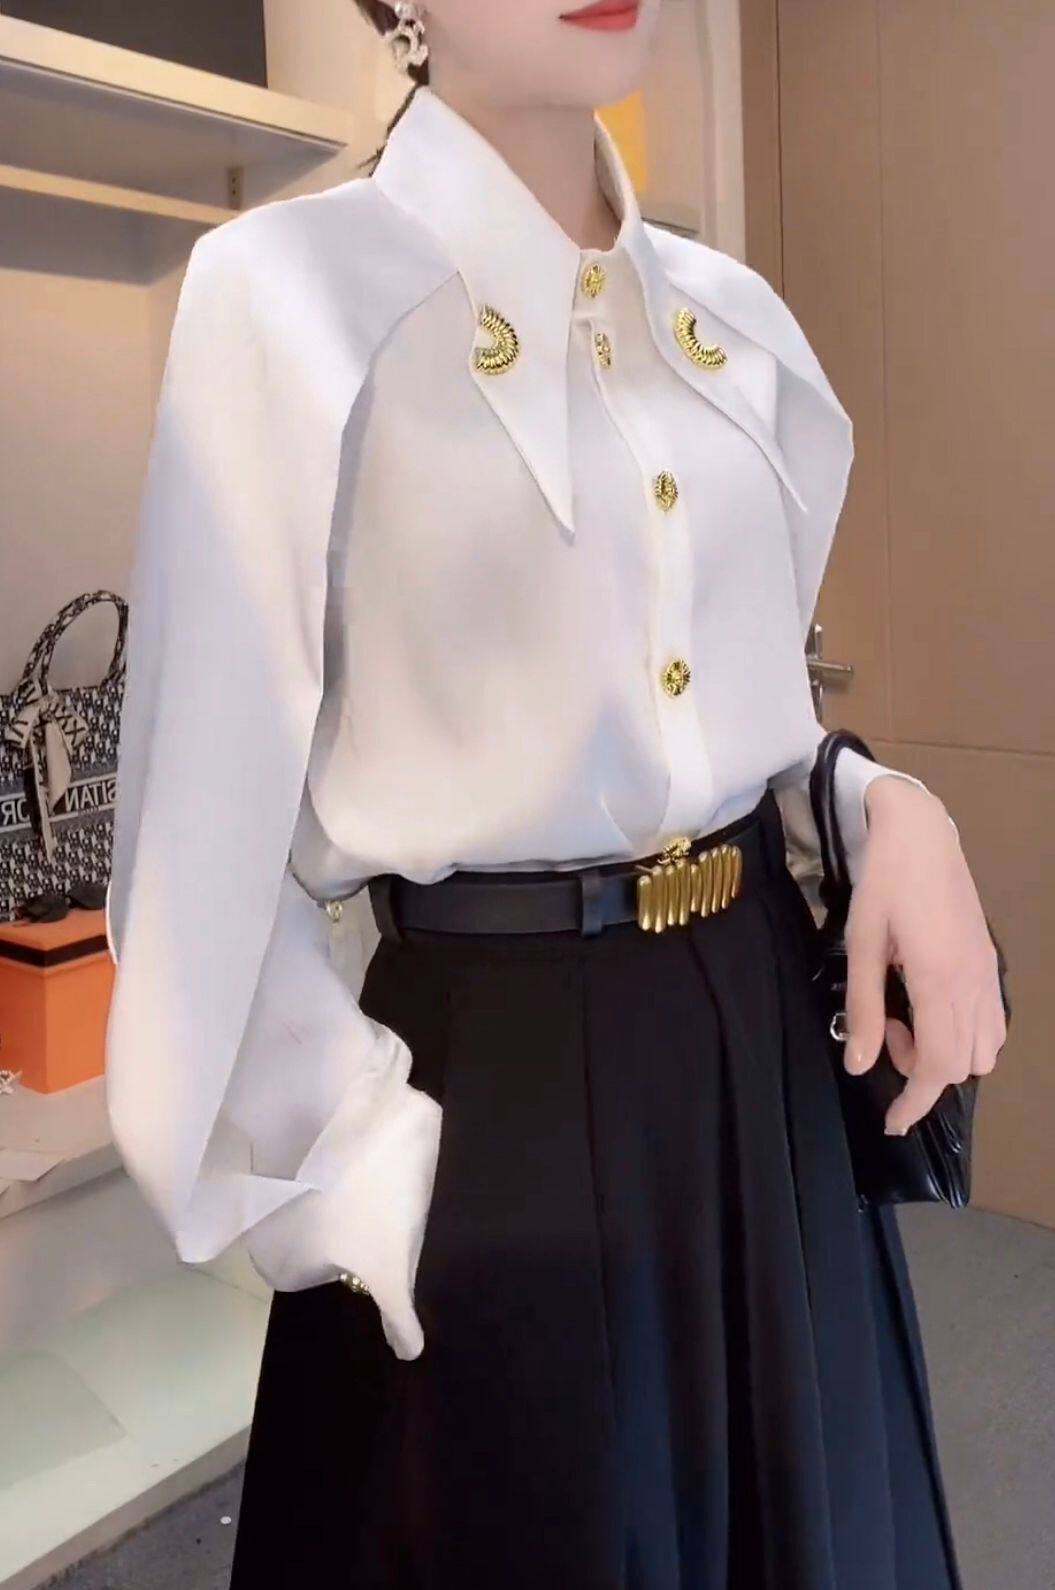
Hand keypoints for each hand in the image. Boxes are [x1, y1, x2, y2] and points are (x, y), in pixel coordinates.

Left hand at [842, 775, 1006, 1134]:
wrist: (921, 835)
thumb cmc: (883, 884)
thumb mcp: (861, 945)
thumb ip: (864, 1008)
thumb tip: (859, 1065)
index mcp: (938, 979)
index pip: (939, 1065)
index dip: (916, 1102)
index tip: (893, 1121)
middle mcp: (973, 983)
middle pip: (963, 1065)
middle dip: (924, 1071)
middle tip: (888, 1033)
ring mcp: (987, 973)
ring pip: (985, 1049)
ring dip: (947, 1054)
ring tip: (907, 1018)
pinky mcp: (990, 963)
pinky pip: (992, 1023)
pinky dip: (965, 1035)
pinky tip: (931, 1008)